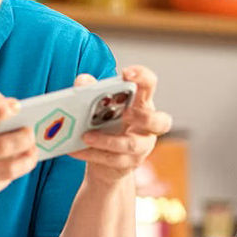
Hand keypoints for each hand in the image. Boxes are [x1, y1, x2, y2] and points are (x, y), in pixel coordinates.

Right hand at [0, 89, 38, 208]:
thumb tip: (9, 101)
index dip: (6, 109)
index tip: (17, 106)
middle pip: (2, 146)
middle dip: (24, 137)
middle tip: (31, 131)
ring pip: (9, 169)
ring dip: (28, 158)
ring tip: (32, 150)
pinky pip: (2, 182)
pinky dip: (12, 172)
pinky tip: (13, 165)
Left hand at [69, 66, 171, 185]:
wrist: (105, 162)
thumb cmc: (107, 126)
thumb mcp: (100, 106)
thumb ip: (91, 91)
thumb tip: (83, 81)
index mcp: (142, 103)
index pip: (149, 85)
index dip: (142, 77)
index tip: (126, 73)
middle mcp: (148, 126)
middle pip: (160, 121)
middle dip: (144, 117)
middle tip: (125, 113)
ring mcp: (141, 147)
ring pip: (131, 144)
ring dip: (107, 140)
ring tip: (86, 136)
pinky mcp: (128, 163)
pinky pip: (112, 160)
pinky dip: (92, 154)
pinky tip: (75, 150)